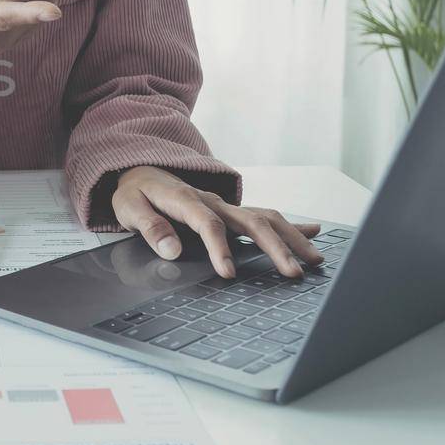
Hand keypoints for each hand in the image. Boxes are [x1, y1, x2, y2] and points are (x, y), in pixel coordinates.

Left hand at [112, 165, 322, 278]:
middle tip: (293, 273)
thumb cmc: (135, 193)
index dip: (220, 248)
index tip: (229, 273)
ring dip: (292, 238)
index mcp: (186, 200)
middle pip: (250, 221)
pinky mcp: (232, 211)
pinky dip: (291, 225)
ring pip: (266, 218)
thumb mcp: (129, 207)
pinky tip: (314, 231)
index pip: (209, 224)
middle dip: (275, 247)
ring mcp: (226, 205)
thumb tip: (171, 250)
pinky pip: (266, 216)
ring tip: (315, 260)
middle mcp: (213, 201)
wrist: (141, 171)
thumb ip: (149, 227)